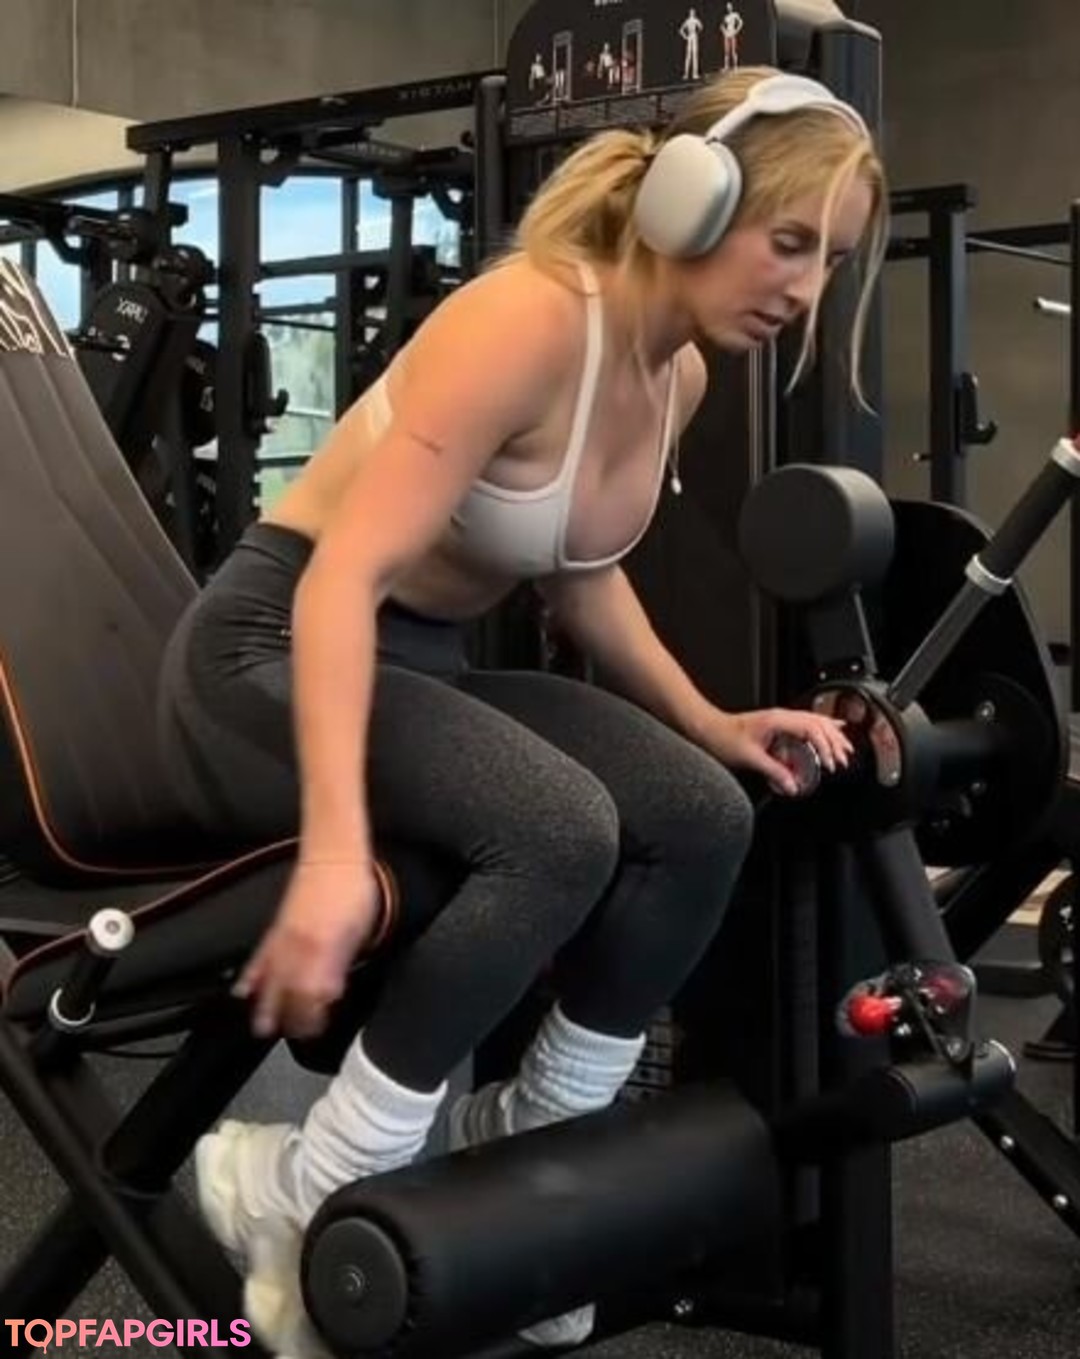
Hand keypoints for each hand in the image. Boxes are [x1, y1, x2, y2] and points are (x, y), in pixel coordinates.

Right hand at [234, 861, 383, 1038]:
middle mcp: (297, 944)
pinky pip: (260, 956)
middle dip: (289, 1016)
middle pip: (287, 990)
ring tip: (261, 1028)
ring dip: (265, 1004)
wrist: (333, 857)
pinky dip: (251, 975)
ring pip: (269, 977)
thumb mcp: (359, 931)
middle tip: (293, 1034)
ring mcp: (283, 935)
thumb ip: (341, 964)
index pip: (309, 993)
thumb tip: (329, 995)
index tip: (316, 1028)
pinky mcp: (276, 927)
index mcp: (321, 946)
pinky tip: (243, 990)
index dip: (310, 1015)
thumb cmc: (354, 891)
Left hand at [700, 706, 852, 795]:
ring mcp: (780, 718)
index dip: (826, 745)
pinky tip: (831, 729)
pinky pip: (806, 722)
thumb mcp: (749, 758)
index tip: (830, 762)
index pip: (812, 728)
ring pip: (815, 720)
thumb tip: (792, 785)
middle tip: (843, 760)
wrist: (708, 728)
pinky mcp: (777, 723)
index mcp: (777, 720)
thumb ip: (773, 772)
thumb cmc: (723, 737)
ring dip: (831, 734)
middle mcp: (781, 716)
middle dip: (834, 741)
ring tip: (844, 749)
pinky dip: (821, 728)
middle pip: (818, 722)